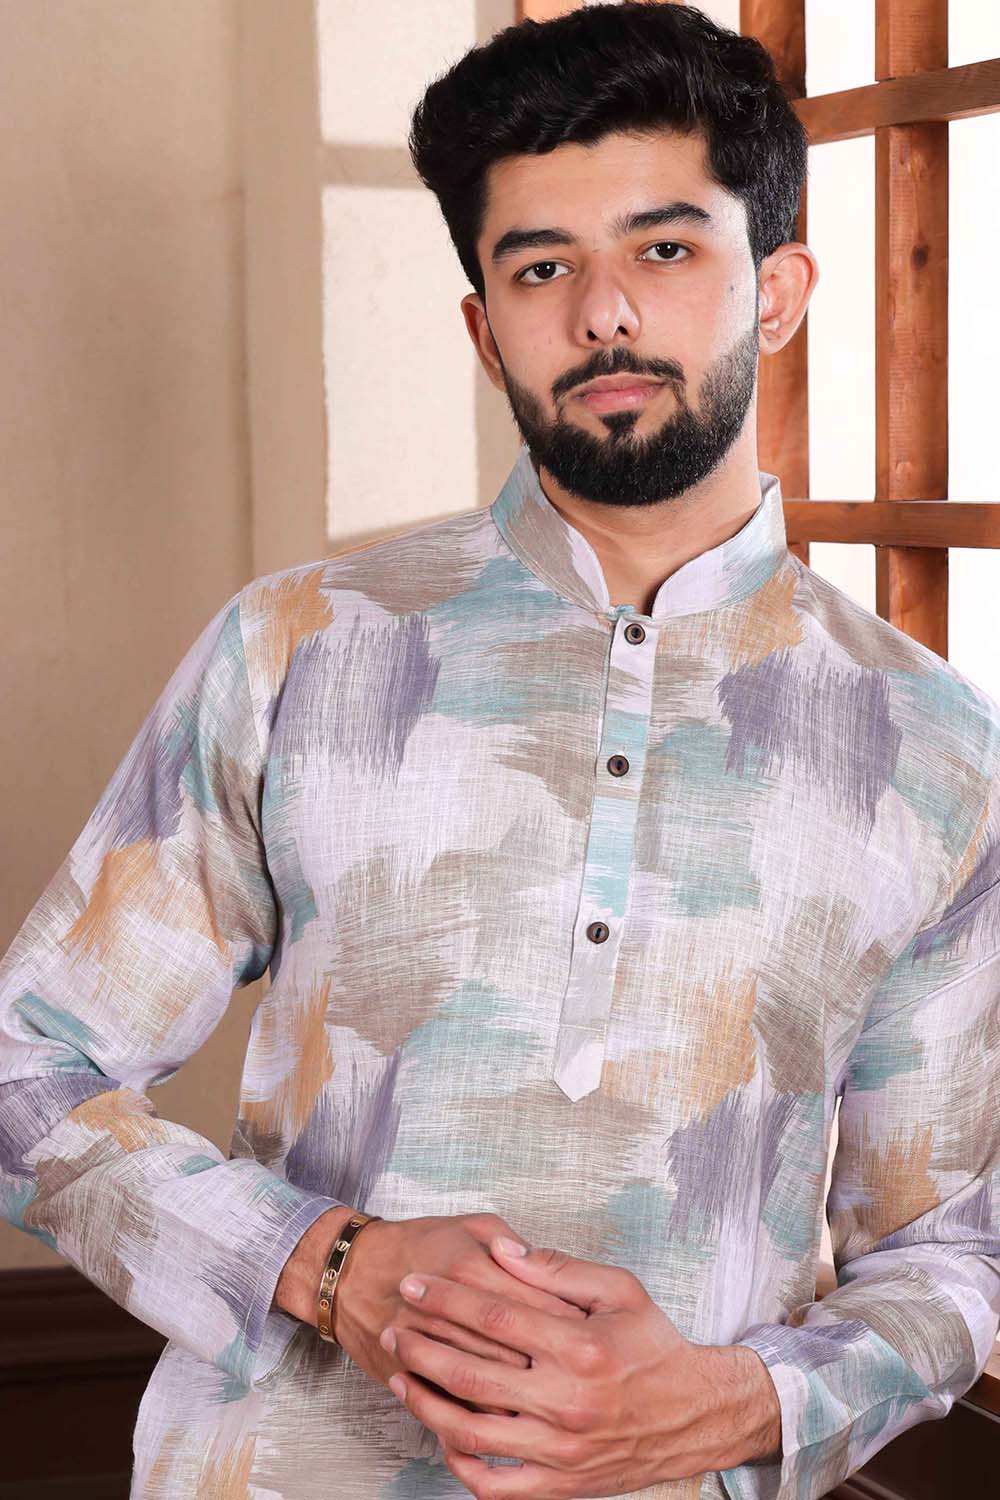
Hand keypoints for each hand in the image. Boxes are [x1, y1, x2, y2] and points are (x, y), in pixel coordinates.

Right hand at [333, 1213, 588, 1416]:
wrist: (348, 1271)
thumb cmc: (417, 1243)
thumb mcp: (473, 1225)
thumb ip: (518, 1246)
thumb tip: (554, 1276)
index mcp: (473, 1268)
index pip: (536, 1305)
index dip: (570, 1326)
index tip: (595, 1337)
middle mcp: (450, 1312)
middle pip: (516, 1352)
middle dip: (555, 1370)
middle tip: (586, 1381)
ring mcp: (427, 1348)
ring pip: (487, 1389)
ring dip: (524, 1402)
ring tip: (557, 1407)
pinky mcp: (408, 1377)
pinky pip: (452, 1410)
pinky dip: (482, 1421)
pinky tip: (509, 1423)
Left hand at [379, 1236, 773, 1497]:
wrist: (695, 1415)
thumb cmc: (654, 1346)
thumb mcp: (619, 1290)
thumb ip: (557, 1269)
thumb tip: (502, 1250)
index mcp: (580, 1346)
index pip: (493, 1317)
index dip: (446, 1298)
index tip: (414, 1284)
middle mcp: (567, 1400)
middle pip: (471, 1373)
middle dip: (421, 1346)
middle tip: (392, 1325)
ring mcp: (561, 1449)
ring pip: (472, 1432)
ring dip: (426, 1402)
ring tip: (399, 1376)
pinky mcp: (561, 1484)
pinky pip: (496, 1486)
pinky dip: (459, 1465)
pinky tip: (440, 1436)